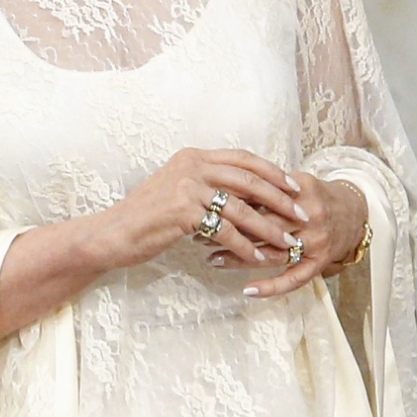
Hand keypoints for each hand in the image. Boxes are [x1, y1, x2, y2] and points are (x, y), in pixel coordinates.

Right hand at [100, 149, 306, 271]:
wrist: (114, 232)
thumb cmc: (147, 216)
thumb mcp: (177, 190)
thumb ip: (206, 184)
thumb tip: (245, 195)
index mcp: (193, 156)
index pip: (242, 158)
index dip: (272, 171)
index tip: (294, 186)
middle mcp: (191, 166)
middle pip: (249, 180)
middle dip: (280, 200)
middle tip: (301, 216)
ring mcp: (187, 187)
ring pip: (241, 208)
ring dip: (269, 229)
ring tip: (287, 243)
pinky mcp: (183, 212)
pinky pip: (226, 231)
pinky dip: (245, 247)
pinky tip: (256, 259)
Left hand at [214, 174, 369, 298]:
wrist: (355, 212)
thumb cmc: (314, 196)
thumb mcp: (293, 182)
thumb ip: (263, 184)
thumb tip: (221, 185)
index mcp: (299, 191)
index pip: (258, 197)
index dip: (228, 203)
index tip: (203, 208)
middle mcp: (309, 217)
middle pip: (262, 226)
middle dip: (227, 231)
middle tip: (199, 234)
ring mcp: (316, 242)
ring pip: (271, 253)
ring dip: (239, 258)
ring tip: (211, 258)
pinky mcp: (320, 263)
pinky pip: (293, 279)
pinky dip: (271, 287)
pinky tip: (247, 291)